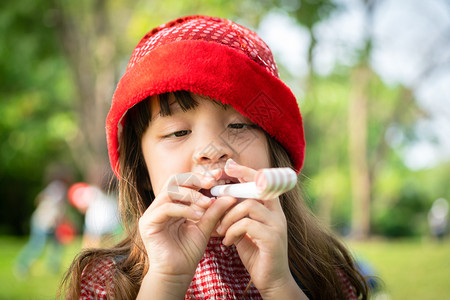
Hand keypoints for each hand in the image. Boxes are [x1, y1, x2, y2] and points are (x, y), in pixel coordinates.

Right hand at [138, 171, 235, 286]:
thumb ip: (214, 212)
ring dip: (191, 195)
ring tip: (207, 204)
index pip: (183, 181)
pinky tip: (197, 216)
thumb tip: (230, 197)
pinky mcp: (147, 223)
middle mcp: (160, 206)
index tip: (218, 176)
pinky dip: (183, 209)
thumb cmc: (188, 252)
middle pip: (174, 180)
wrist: (176, 275)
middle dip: (194, 179)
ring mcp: (152, 213)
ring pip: (170, 191)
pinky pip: (166, 208)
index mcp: (173, 204)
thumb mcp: (205, 228)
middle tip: (212, 183)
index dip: (199, 177)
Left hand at [217, 160, 304, 298]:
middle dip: (232, 190)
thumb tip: (221, 202)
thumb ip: (238, 216)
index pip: (262, 182)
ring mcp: (277, 226)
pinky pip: (247, 224)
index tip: (229, 166)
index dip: (246, 171)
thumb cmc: (257, 255)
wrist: (272, 282)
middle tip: (214, 198)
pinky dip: (232, 231)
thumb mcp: (245, 231)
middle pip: (256, 189)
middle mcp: (277, 214)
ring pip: (249, 206)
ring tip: (219, 230)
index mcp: (272, 210)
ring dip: (228, 216)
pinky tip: (228, 242)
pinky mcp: (272, 239)